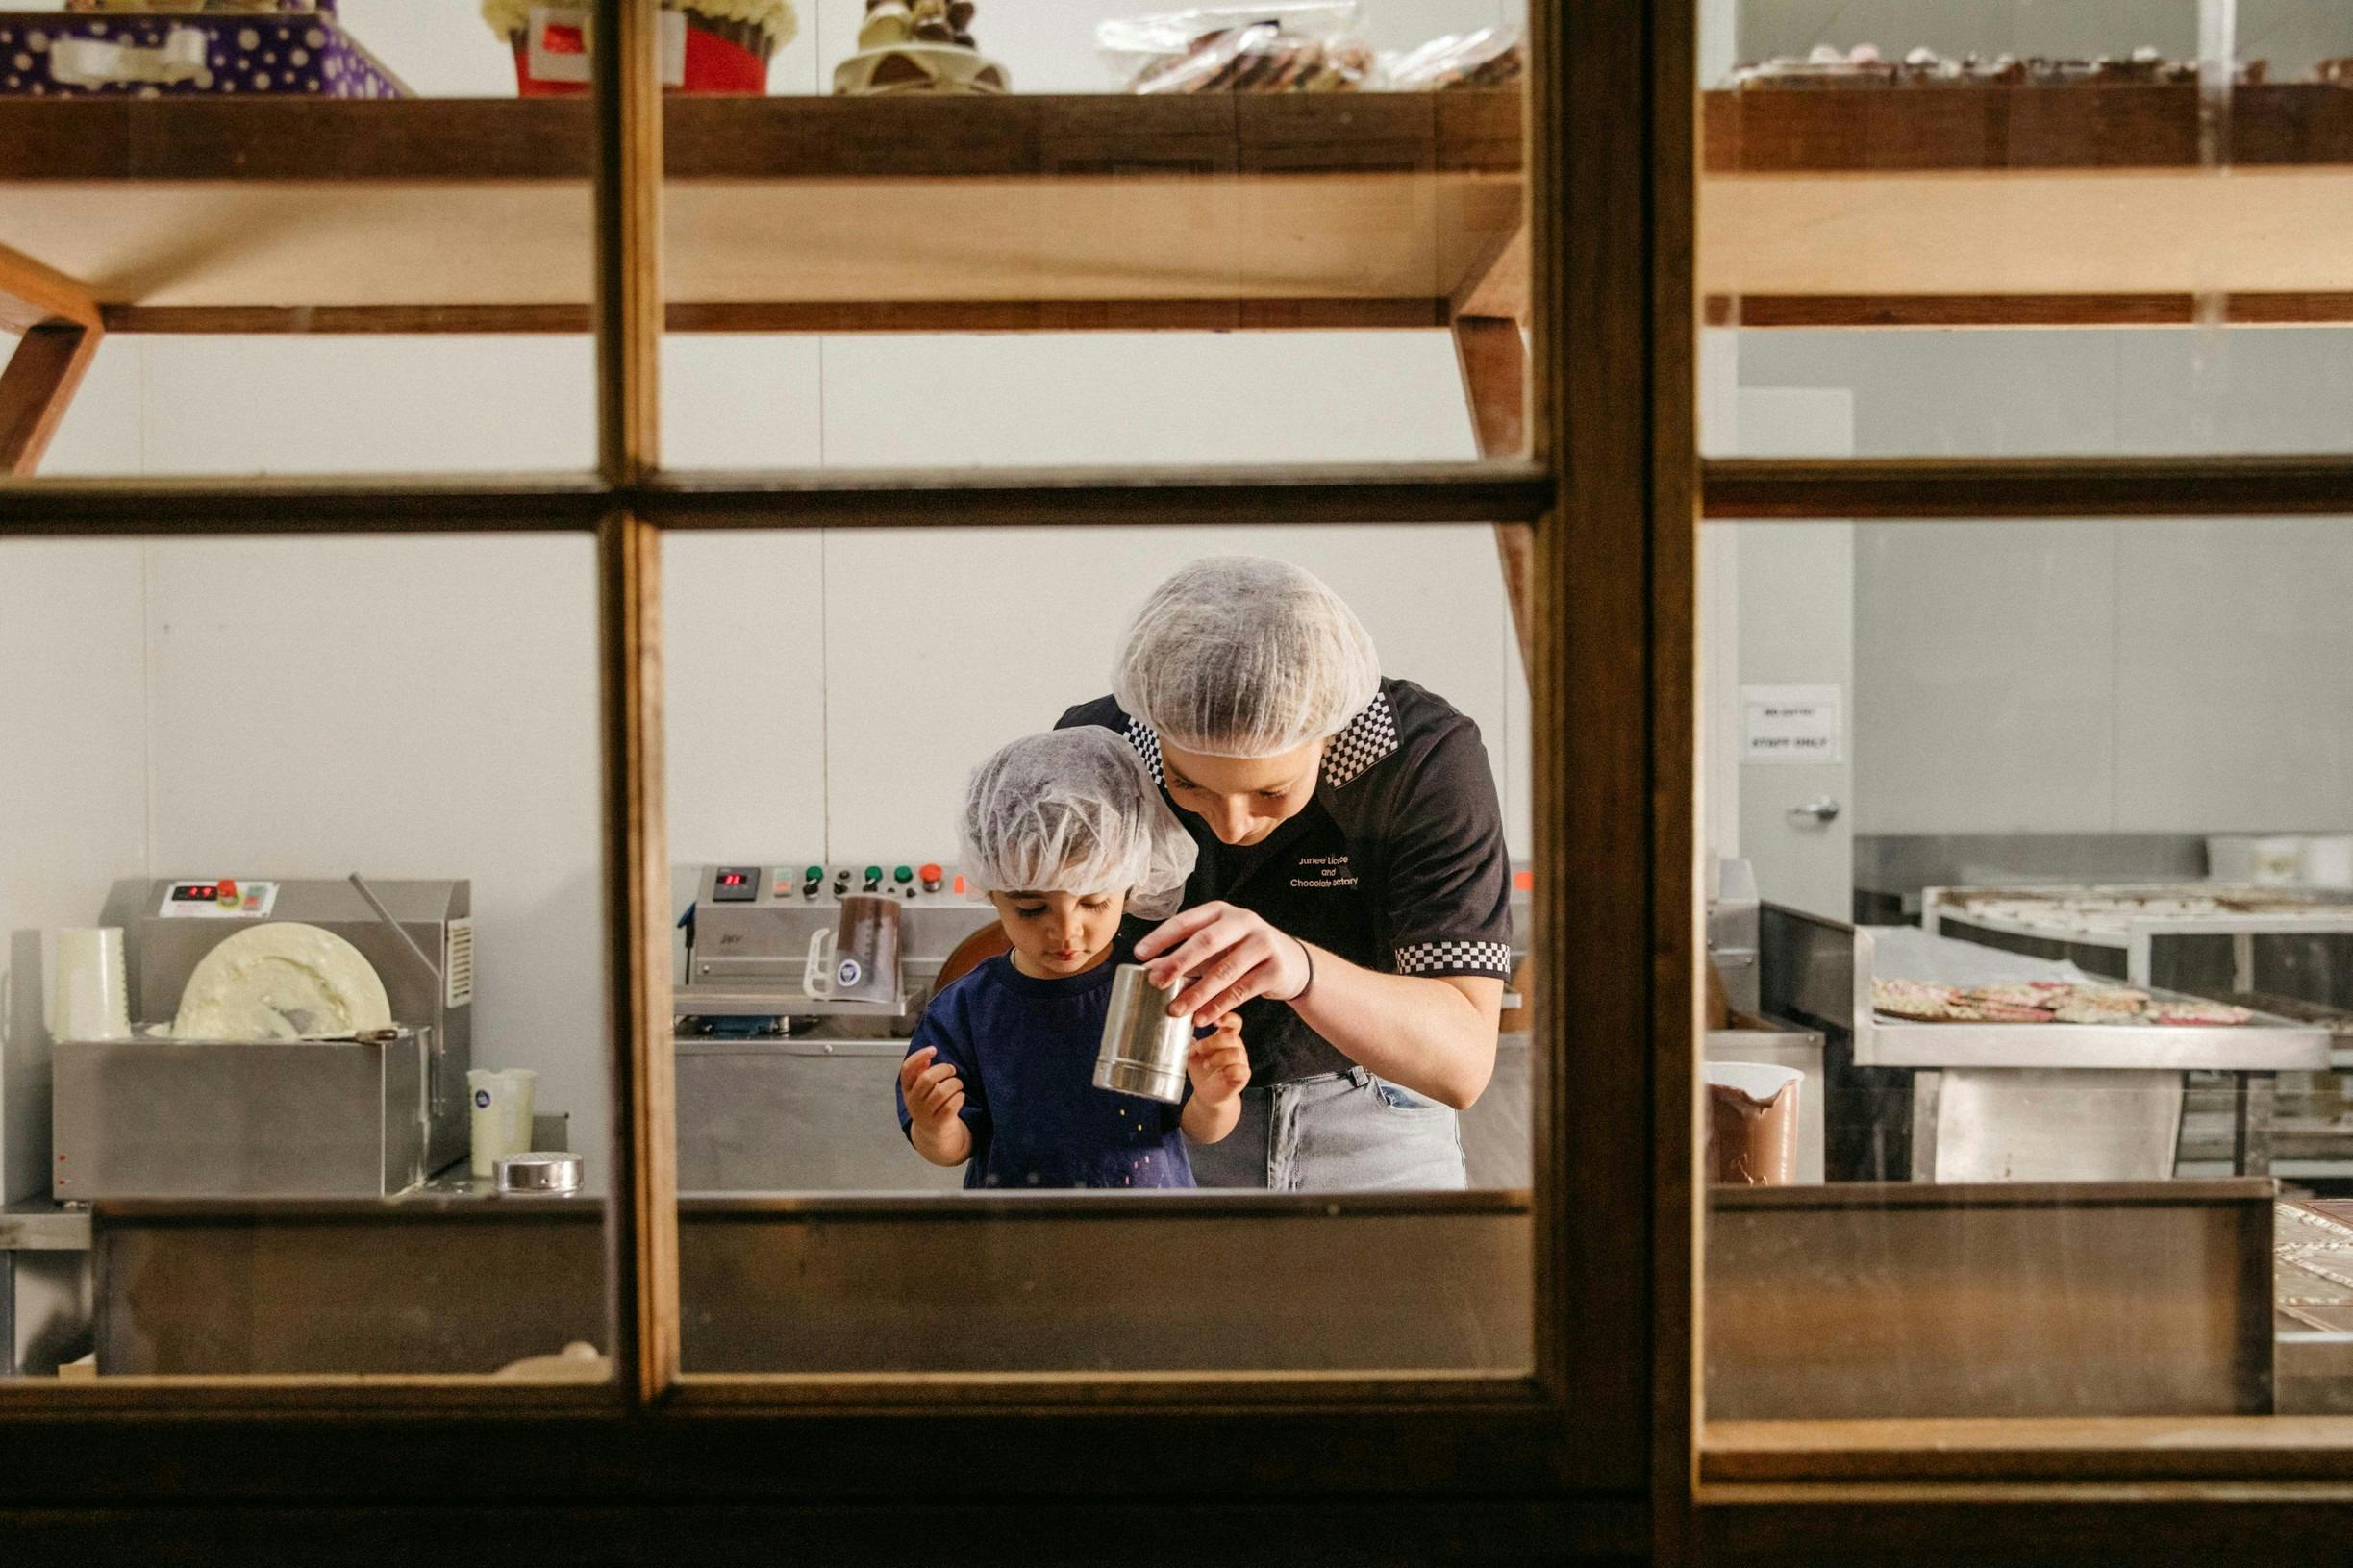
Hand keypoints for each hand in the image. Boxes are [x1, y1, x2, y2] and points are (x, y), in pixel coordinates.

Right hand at [896, 1045, 965, 1138]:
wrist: (934, 1134)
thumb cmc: (930, 1104)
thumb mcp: (921, 1089)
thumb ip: (921, 1073)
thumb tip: (926, 1058)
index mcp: (907, 1090)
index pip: (907, 1069)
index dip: (919, 1056)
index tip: (933, 1049)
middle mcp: (912, 1102)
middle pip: (926, 1079)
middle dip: (943, 1070)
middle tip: (952, 1070)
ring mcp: (924, 1114)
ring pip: (941, 1092)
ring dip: (955, 1084)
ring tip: (958, 1085)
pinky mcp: (938, 1124)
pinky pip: (951, 1106)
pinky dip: (959, 1097)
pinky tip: (959, 1096)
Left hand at [1135, 901, 1311, 1025]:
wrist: (1294, 963)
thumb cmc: (1243, 953)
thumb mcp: (1215, 949)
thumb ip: (1185, 957)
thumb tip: (1149, 970)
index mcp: (1221, 912)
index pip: (1186, 921)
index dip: (1161, 937)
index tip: (1139, 954)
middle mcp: (1243, 922)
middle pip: (1205, 941)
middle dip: (1178, 963)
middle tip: (1156, 982)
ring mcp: (1262, 944)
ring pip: (1224, 970)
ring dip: (1197, 993)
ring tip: (1175, 1011)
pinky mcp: (1275, 969)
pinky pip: (1242, 990)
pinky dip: (1219, 1006)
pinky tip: (1202, 1018)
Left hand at [1186, 1014, 1249, 1107]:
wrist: (1207, 1094)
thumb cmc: (1201, 1071)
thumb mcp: (1192, 1054)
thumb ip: (1189, 1042)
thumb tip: (1180, 1032)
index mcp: (1225, 1038)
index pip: (1233, 1022)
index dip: (1228, 1018)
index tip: (1215, 1021)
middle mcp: (1236, 1047)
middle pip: (1232, 1037)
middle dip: (1212, 1042)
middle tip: (1199, 1049)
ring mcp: (1241, 1062)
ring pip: (1236, 1053)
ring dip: (1218, 1058)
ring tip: (1206, 1064)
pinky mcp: (1242, 1076)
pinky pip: (1241, 1069)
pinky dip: (1229, 1070)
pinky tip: (1221, 1073)